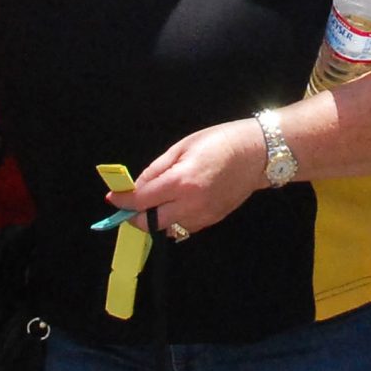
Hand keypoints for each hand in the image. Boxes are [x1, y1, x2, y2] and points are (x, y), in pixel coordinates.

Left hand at [123, 118, 267, 238]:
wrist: (257, 153)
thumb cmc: (218, 141)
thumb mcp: (181, 147)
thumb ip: (155, 170)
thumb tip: (136, 188)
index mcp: (181, 182)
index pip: (141, 201)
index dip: (122, 201)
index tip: (113, 198)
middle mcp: (191, 204)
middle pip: (150, 224)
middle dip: (135, 216)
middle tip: (131, 205)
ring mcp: (203, 216)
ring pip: (167, 229)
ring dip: (157, 219)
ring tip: (159, 201)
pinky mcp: (213, 220)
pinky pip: (185, 228)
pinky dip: (175, 220)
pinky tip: (178, 204)